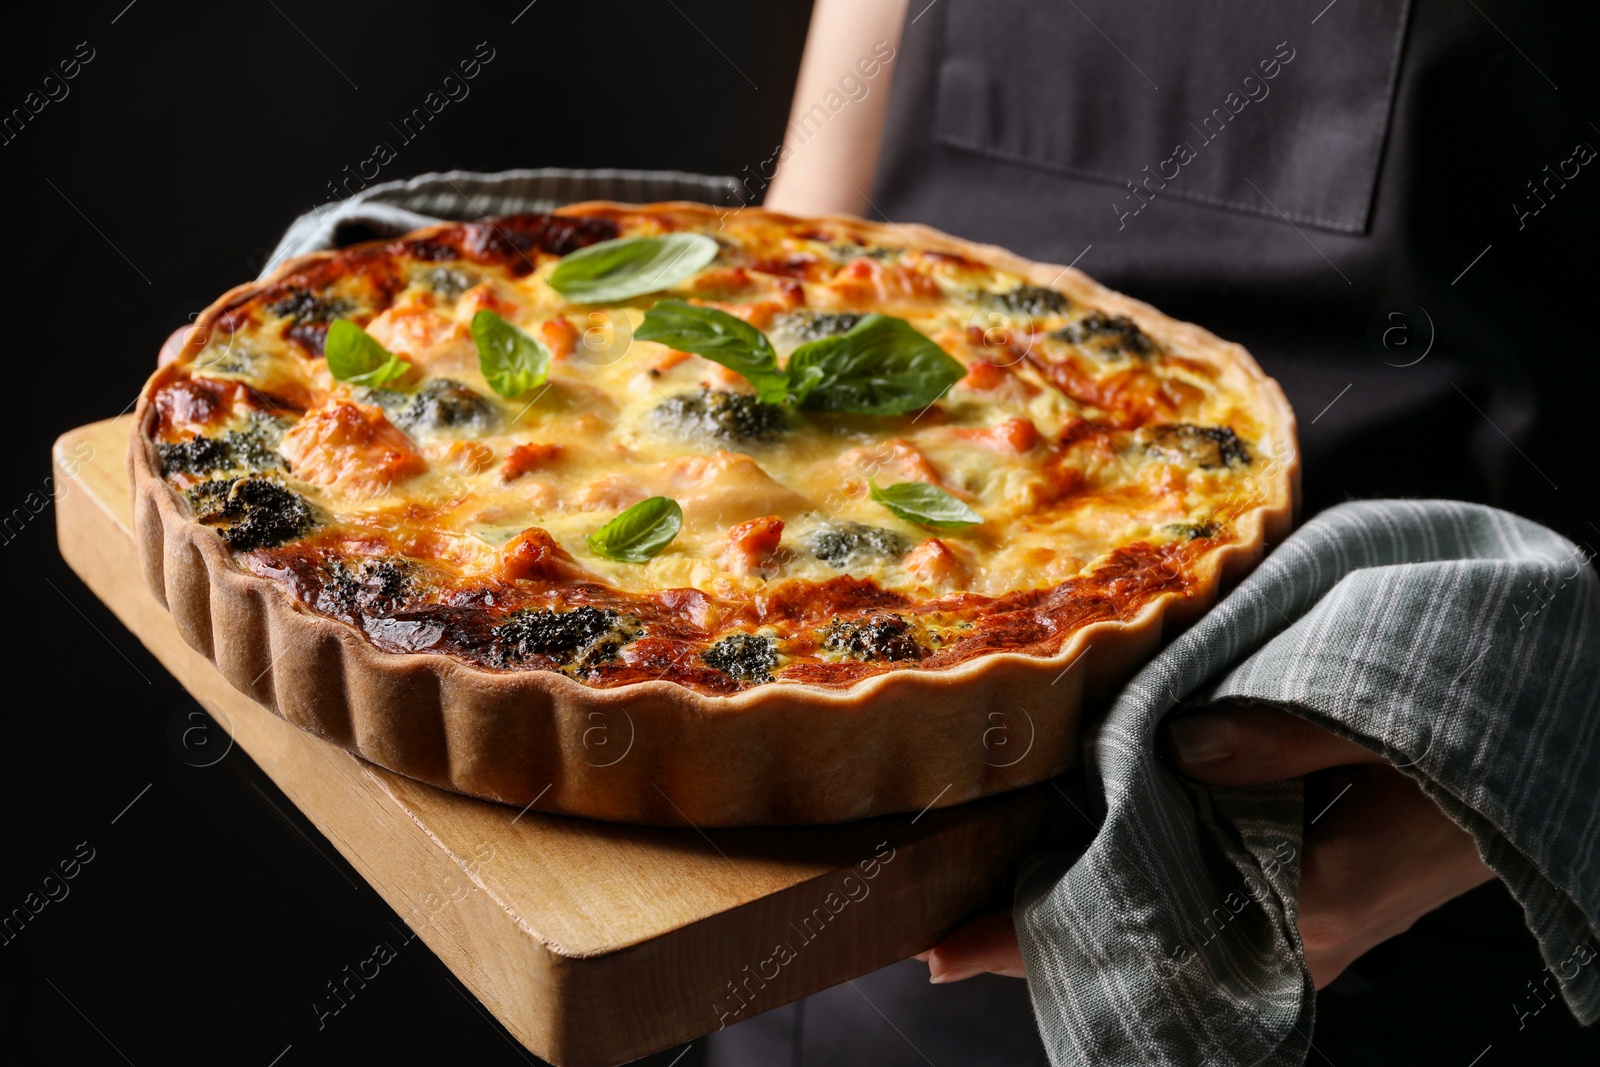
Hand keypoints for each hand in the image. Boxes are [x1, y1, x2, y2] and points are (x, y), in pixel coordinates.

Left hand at [917, 706, 1493, 987]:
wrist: (1556, 729)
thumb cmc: (1481, 721)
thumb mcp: (1392, 716)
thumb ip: (1290, 737)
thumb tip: (1178, 748)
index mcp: (1312, 899)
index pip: (1147, 934)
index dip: (1041, 940)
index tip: (951, 948)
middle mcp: (1295, 927)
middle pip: (1142, 945)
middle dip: (1039, 939)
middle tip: (936, 935)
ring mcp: (1302, 914)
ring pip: (1166, 924)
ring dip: (1080, 911)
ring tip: (984, 906)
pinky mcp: (1306, 886)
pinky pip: (1198, 894)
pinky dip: (1131, 879)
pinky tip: (1085, 858)